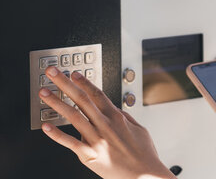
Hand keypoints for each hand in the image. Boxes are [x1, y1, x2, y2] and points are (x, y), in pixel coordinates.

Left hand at [39, 66, 174, 178]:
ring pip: (73, 116)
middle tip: (53, 72)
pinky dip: (57, 134)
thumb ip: (125, 117)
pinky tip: (47, 126)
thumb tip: (115, 108)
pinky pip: (70, 142)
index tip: (73, 74)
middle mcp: (105, 125)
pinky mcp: (90, 155)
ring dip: (57, 102)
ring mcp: (96, 139)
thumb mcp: (139, 128)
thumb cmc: (144, 154)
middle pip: (81, 99)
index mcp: (117, 117)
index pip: (97, 94)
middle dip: (65, 84)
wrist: (145, 174)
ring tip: (44, 93)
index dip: (83, 82)